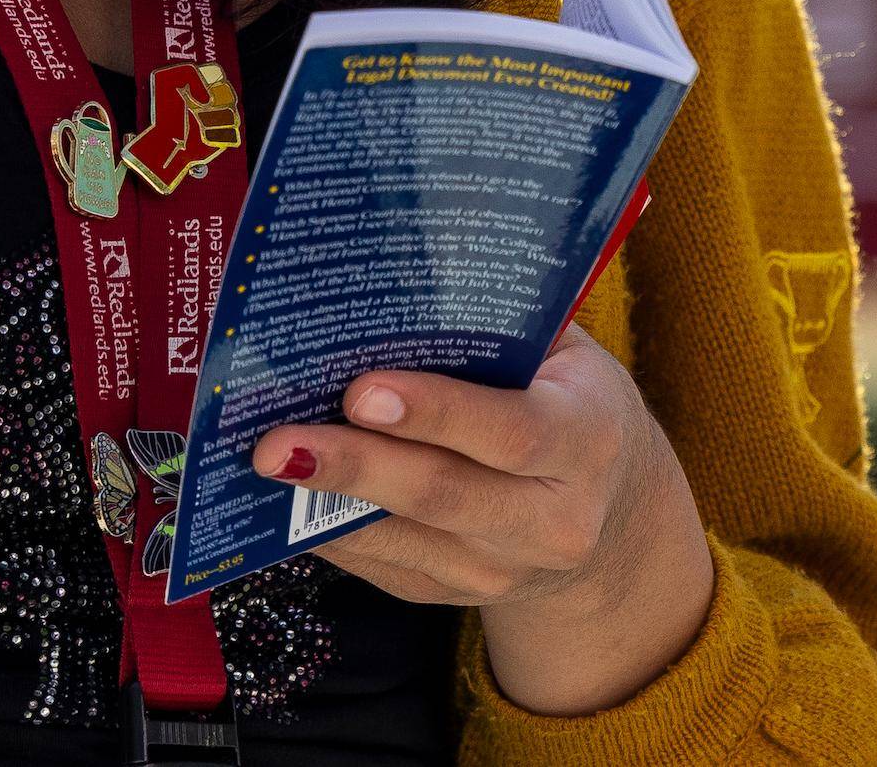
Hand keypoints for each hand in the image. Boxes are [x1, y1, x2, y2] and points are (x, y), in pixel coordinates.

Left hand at [250, 324, 715, 714]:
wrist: (612, 511)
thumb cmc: (567, 397)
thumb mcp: (561, 353)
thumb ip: (495, 326)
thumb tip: (388, 280)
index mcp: (588, 440)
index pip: (511, 432)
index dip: (435, 412)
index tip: (360, 391)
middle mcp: (555, 521)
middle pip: (444, 496)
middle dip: (355, 465)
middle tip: (277, 440)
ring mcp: (507, 571)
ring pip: (407, 540)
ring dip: (326, 503)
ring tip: (264, 462)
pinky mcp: (460, 596)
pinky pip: (386, 569)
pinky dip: (329, 533)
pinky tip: (281, 498)